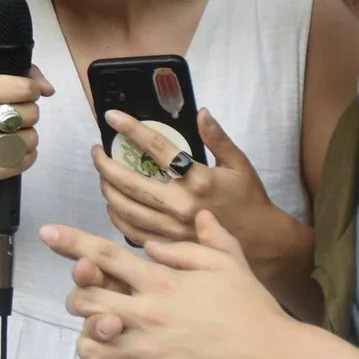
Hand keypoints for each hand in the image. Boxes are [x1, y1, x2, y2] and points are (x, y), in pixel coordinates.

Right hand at [0, 68, 55, 195]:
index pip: (22, 88)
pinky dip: (26, 157)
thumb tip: (48, 89)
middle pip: (29, 114)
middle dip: (30, 117)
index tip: (25, 98)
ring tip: (16, 138)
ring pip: (28, 139)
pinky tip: (15, 154)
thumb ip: (17, 81)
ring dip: (29, 139)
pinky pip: (21, 161)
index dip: (32, 93)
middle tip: (17, 122)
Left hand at [43, 211, 296, 358]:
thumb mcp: (230, 262)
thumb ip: (200, 241)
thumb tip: (168, 235)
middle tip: (88, 306)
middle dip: (77, 300)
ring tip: (99, 348)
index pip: (104, 253)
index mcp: (161, 280)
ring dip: (87, 346)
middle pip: (83, 299)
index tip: (46, 233)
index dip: (70, 242)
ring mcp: (149, 350)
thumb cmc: (254, 309)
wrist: (275, 357)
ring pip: (89, 346)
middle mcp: (147, 312)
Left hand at [94, 108, 299, 258]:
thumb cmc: (249, 200)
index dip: (131, 129)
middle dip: (105, 164)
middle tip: (97, 151)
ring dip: (106, 188)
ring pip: (124, 208)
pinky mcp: (167, 246)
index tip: (112, 116)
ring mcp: (170, 228)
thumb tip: (201, 112)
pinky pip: (130, 231)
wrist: (261, 243)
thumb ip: (218, 138)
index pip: (157, 147)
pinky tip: (113, 203)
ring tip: (102, 174)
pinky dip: (116, 215)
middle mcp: (180, 204)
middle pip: (128, 181)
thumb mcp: (239, 164)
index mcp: (198, 179)